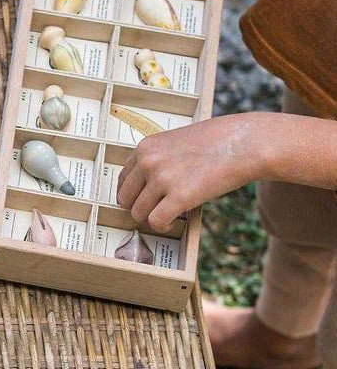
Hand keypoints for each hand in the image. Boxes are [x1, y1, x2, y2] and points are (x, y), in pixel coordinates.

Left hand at [117, 114, 267, 233]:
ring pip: (138, 213)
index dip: (133, 193)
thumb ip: (159, 158)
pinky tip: (172, 223)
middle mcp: (148, 162)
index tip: (144, 200)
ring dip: (151, 218)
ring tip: (166, 216)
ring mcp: (162, 179)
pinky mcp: (180, 197)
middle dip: (139, 208)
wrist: (245, 142)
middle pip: (126, 199)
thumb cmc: (217, 141)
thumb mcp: (176, 141)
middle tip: (155, 210)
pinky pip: (156, 221)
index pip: (123, 180)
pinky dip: (162, 226)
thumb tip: (148, 183)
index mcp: (145, 148)